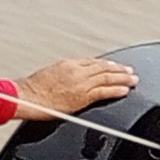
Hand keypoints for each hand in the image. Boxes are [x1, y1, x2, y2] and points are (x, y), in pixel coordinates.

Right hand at [15, 57, 139, 117]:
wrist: (27, 97)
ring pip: (107, 77)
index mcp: (68, 64)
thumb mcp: (48, 74)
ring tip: (133, 79)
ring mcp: (81, 83)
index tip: (114, 66)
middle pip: (103, 68)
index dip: (106, 64)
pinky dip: (116, 90)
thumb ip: (62, 74)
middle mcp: (77, 71)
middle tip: (130, 71)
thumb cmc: (31, 89)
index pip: (93, 62)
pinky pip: (104, 91)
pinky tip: (125, 90)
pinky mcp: (83, 96)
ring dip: (122, 78)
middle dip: (119, 69)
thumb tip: (67, 78)